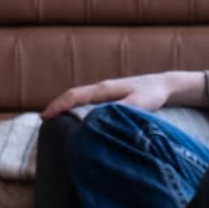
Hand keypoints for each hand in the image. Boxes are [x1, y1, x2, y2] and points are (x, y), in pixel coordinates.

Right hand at [41, 69, 203, 121]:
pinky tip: (75, 118)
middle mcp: (101, 88)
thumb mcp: (140, 103)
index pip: (75, 95)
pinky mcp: (110, 96)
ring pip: (79, 98)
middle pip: (72, 95)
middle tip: (42, 122)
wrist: (165, 85)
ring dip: (64, 106)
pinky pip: (87, 101)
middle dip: (56, 106)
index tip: (44, 117)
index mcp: (104, 89)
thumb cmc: (153, 94)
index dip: (58, 105)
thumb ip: (124, 110)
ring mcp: (105, 91)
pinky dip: (75, 107)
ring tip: (53, 121)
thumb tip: (105, 118)